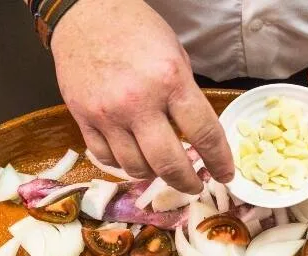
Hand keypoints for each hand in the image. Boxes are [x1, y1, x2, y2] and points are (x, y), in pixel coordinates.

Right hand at [50, 0, 233, 192]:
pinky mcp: (82, 118)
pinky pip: (105, 158)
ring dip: (154, 174)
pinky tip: (133, 157)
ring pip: (135, 168)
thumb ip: (185, 95)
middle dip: (188, 183)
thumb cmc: (135, 29)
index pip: (204, 134)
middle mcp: (138, 103)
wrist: (84, 12)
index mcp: (170, 80)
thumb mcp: (175, 54)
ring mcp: (107, 114)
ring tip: (162, 168)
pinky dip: (123, 164)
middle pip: (169, 163)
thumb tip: (196, 134)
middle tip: (196, 185)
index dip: (220, 161)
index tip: (225, 174)